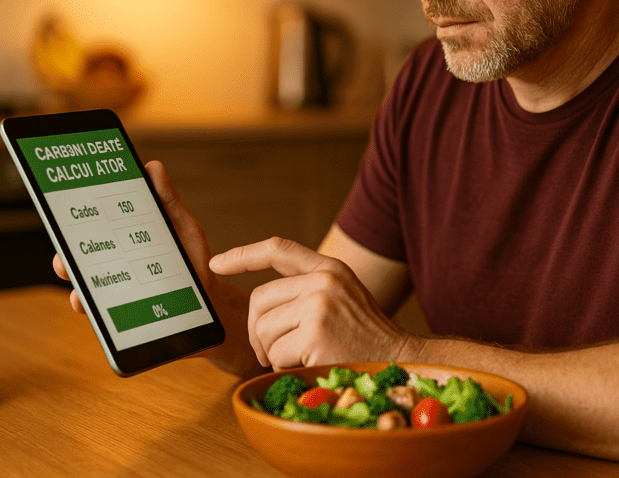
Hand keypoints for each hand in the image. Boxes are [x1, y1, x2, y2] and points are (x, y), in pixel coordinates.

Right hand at [51, 160, 217, 314]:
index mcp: (126, 237)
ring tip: (69, 271)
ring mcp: (115, 288)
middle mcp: (115, 262)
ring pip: (82, 281)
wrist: (209, 302)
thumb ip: (168, 201)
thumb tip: (152, 168)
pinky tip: (83, 301)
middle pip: (80, 253)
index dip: (77, 214)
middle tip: (63, 244)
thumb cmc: (194, 261)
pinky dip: (85, 305)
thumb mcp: (183, 228)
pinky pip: (96, 310)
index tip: (65, 203)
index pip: (97, 224)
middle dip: (66, 247)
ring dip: (71, 275)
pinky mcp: (119, 313)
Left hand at [209, 237, 414, 369]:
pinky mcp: (316, 334)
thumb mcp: (342, 298)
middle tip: (272, 352)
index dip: (243, 255)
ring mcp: (320, 305)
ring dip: (273, 353)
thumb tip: (260, 305)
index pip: (278, 250)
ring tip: (301, 358)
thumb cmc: (365, 339)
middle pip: (259, 300)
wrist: (400, 361)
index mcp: (329, 268)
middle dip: (258, 331)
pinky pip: (275, 354)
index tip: (217, 264)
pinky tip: (309, 366)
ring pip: (263, 330)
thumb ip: (308, 289)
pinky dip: (285, 367)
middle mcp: (324, 280)